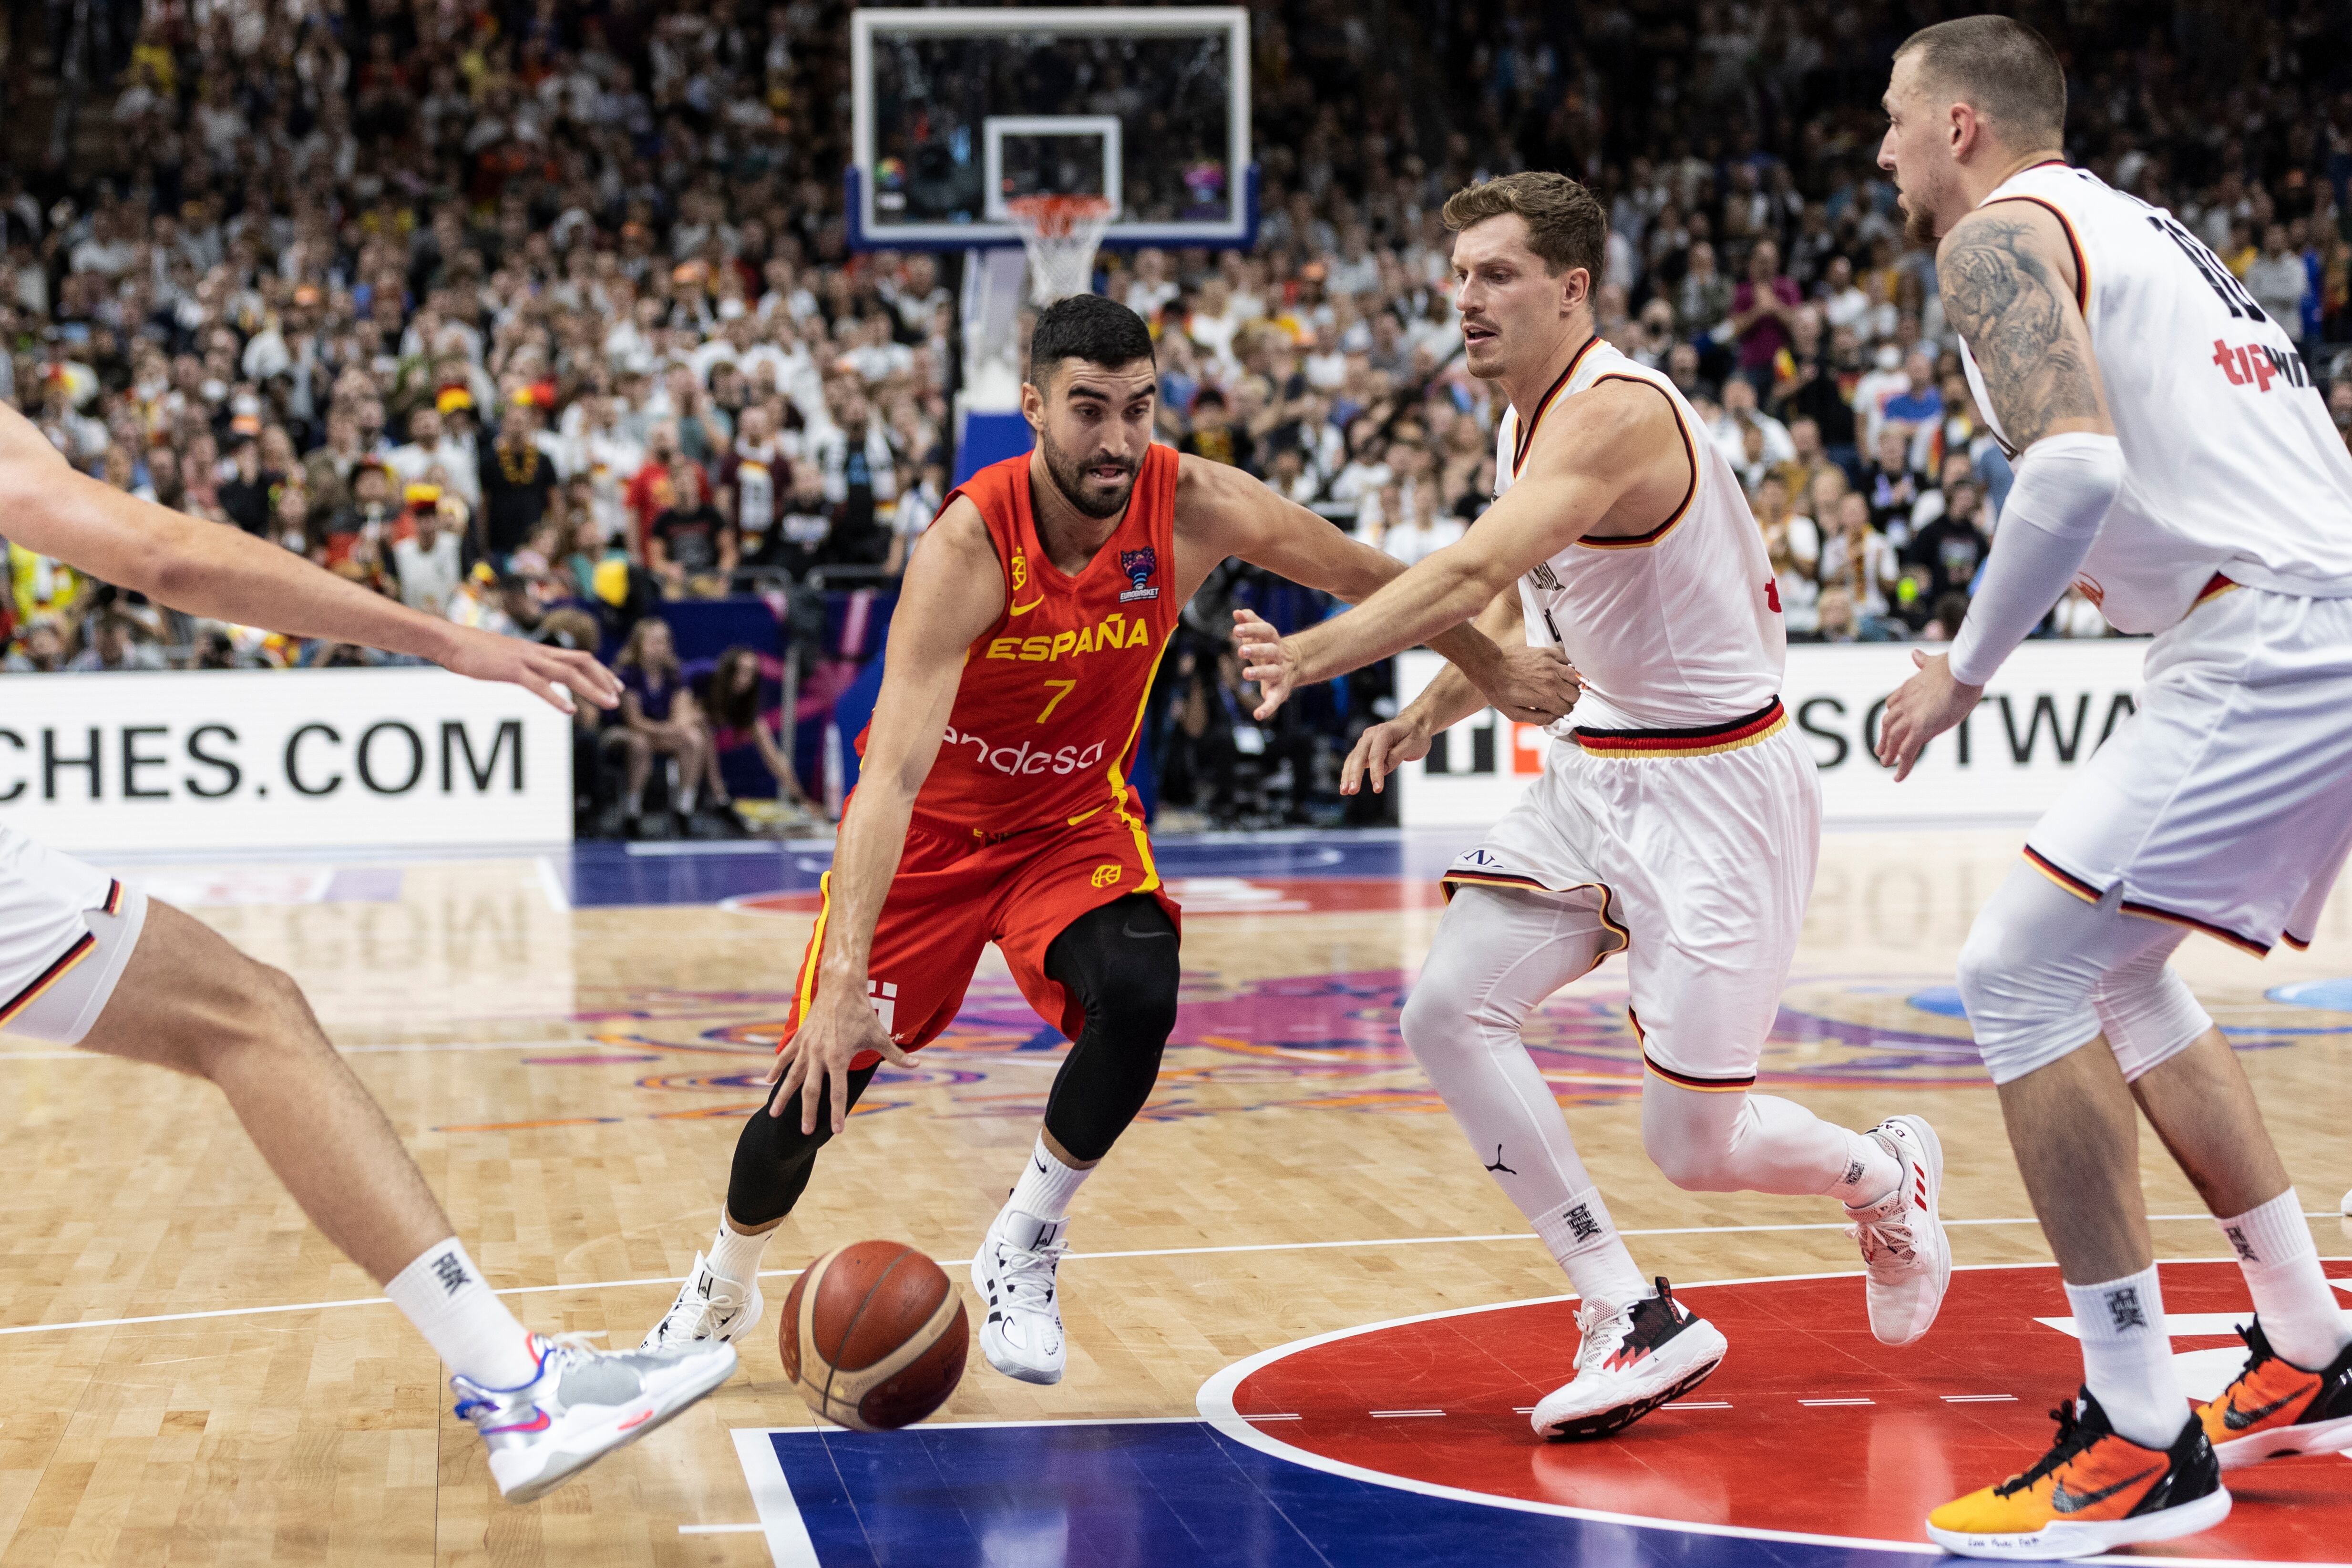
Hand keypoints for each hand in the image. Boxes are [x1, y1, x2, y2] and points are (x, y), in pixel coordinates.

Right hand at [438, 625, 620, 713]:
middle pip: (581, 662)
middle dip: (603, 679)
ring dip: (591, 689)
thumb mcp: (508, 659)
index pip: (578, 658)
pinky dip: (556, 698)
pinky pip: (538, 685)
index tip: (616, 685)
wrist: (451, 642)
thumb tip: (538, 677)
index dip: (600, 671)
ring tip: (609, 704)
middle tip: (619, 697)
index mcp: (538, 651)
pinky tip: (570, 711)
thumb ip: (526, 667)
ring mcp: (525, 660)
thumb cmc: (475, 652)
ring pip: (567, 673)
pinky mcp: (511, 671)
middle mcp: (537, 653)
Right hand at [767, 990, 912, 1133]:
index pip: (838, 1092)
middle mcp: (819, 1054)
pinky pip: (785, 1056)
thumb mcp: (880, 1035)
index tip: (837, 1131)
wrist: (841, 987)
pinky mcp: (799, 1037)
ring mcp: (807, 1046)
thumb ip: (897, 1055)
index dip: (837, 1113)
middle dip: (807, 1112)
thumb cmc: (862, 1012)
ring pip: (792, 1076)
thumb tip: (918, 1065)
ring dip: (783, 1096)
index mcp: (838, 1057)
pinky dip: (776, 1069)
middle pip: (810, 1089)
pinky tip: (767, 1082)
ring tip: (773, 1113)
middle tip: (805, 1132)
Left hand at [1232, 608, 1296, 720]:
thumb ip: (1250, 623)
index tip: (1236, 629)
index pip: (1265, 631)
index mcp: (1273, 641)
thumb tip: (1237, 611)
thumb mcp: (1261, 635)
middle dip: (1257, 650)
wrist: (1293, 665)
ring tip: (1246, 673)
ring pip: (1272, 673)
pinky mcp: (1280, 691)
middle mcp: (1278, 656)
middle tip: (1241, 650)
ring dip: (1260, 673)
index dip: (1252, 628)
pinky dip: (1267, 708)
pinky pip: (1275, 700)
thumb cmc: (1269, 648)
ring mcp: (1280, 674)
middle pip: (1270, 651)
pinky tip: (1258, 716)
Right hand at [1339, 715, 1431, 795]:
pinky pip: (1355, 760)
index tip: (1377, 789)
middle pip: (1359, 756)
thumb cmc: (1416, 733)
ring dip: (1347, 775)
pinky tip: (1346, 784)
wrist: (1414, 723)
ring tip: (1345, 791)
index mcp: (1384, 732)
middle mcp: (1371, 734)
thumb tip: (1383, 771)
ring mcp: (1366, 740)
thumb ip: (1396, 756)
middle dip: (1354, 774)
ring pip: (1353, 758)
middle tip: (1352, 790)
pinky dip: (1349, 772)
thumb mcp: (1412, 745)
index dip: (1375, 773)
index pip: (1376, 755)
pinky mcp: (1366, 747)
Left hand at [1470, 642, 1582, 725]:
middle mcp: (1552, 681)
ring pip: (1576, 678)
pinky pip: (1568, 661)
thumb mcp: (1514, 713)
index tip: (1557, 710)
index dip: (1563, 712)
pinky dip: (1567, 668)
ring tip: (1562, 686)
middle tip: (1559, 699)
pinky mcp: (1548, 653)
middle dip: (1569, 700)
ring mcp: (1551, 665)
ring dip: (1571, 684)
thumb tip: (1554, 719)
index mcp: (1545, 697)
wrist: (1490, 665)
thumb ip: (1537, 719)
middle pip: (1576, 695)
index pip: (1568, 709)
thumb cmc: (1499, 691)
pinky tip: (1558, 672)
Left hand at [1875, 649, 1983, 782]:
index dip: (1890, 716)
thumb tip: (1915, 654)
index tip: (1888, 726)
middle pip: (1889, 724)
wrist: (1962, 670)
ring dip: (1888, 753)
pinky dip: (1902, 766)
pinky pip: (1907, 752)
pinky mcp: (1920, 729)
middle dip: (1883, 738)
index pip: (1892, 704)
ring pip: (1893, 739)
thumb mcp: (1935, 662)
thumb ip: (1924, 661)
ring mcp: (1911, 717)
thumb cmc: (1955, 665)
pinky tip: (1897, 777)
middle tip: (1879, 751)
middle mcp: (1905, 703)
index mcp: (1908, 688)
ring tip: (1885, 764)